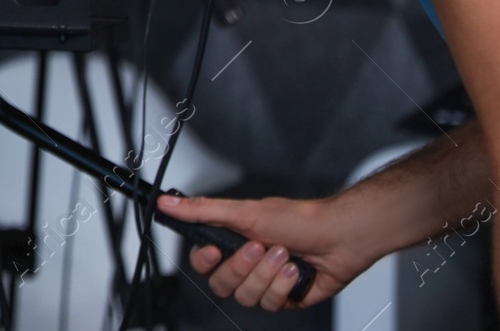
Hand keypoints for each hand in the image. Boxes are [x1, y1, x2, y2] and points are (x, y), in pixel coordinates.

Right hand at [157, 192, 378, 310]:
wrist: (339, 236)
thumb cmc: (297, 219)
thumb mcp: (243, 212)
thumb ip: (202, 211)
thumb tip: (167, 203)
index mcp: (231, 241)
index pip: (201, 262)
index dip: (205, 261)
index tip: (216, 250)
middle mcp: (245, 263)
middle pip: (222, 283)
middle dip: (244, 267)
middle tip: (260, 246)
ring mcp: (264, 282)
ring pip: (246, 296)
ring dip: (267, 274)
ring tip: (284, 255)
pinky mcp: (283, 297)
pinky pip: (270, 303)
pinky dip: (284, 285)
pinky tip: (296, 270)